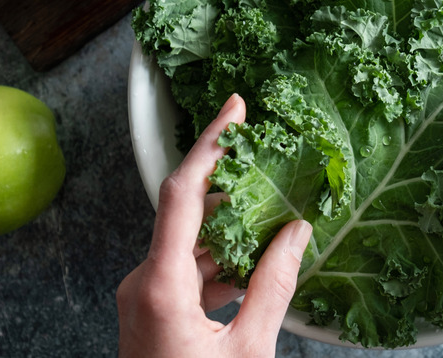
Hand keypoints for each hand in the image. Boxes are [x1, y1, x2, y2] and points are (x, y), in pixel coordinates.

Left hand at [117, 94, 312, 357]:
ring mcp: (145, 293)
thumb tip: (300, 232)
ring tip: (279, 222)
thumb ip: (277, 284)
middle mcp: (143, 281)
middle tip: (277, 173)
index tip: (235, 108)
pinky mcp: (153, 306)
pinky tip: (258, 264)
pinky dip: (224, 260)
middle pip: (190, 213)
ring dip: (234, 231)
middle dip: (236, 192)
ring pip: (192, 242)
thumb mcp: (250, 348)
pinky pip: (190, 267)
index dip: (211, 143)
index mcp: (160, 285)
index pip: (181, 192)